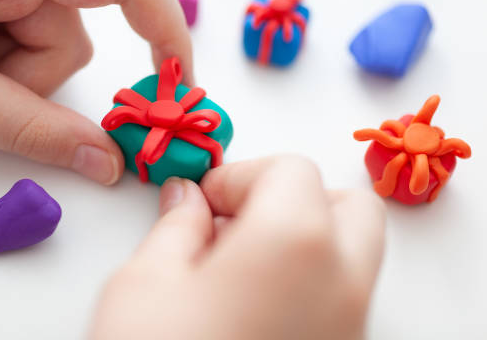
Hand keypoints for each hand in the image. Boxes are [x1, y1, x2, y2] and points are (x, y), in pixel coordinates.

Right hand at [89, 156, 385, 339]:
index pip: (291, 170)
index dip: (239, 177)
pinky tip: (249, 308)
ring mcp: (350, 330)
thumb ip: (174, 225)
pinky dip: (306, 283)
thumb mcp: (144, 281)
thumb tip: (185, 199)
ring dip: (303, 240)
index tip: (202, 204)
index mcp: (295, 243)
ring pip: (351, 256)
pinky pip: (339, 300)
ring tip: (235, 269)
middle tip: (235, 224)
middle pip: (347, 207)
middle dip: (293, 199)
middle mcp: (342, 285)